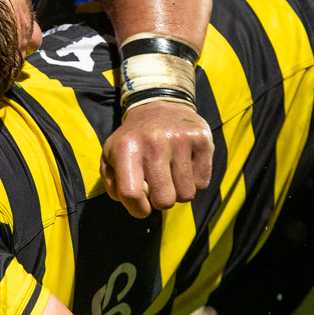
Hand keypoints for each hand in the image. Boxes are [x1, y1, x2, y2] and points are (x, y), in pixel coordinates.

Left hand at [101, 100, 212, 217]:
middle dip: (161, 201)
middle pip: (164, 200)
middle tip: (159, 187)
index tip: (142, 208)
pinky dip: (195, 182)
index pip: (131, 194)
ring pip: (186, 195)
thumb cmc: (134, 140)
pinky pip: (203, 183)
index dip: (138, 210)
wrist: (159, 104)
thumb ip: (113, 184)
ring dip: (179, 191)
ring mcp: (180, 140)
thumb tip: (131, 202)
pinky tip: (185, 166)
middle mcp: (153, 142)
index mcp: (126, 148)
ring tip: (172, 174)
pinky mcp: (202, 140)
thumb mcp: (111, 156)